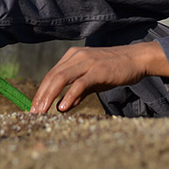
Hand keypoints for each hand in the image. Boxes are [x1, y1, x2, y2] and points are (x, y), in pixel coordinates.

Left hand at [30, 41, 168, 113]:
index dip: (41, 91)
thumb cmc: (113, 70)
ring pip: (61, 78)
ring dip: (48, 96)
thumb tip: (61, 107)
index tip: (34, 107)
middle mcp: (77, 56)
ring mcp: (87, 62)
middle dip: (40, 96)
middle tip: (32, 113)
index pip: (51, 74)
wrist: (136, 60)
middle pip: (52, 76)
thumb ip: (77, 92)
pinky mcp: (98, 70)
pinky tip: (62, 108)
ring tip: (41, 112)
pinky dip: (69, 96)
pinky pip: (79, 83)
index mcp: (73, 56)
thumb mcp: (92, 81)